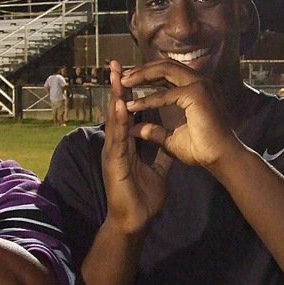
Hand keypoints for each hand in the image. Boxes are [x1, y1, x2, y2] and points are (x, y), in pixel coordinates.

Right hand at [102, 60, 172, 233]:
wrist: (135, 220)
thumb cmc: (142, 198)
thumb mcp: (157, 170)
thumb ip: (161, 152)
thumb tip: (170, 138)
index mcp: (126, 145)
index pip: (127, 113)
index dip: (129, 94)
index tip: (131, 74)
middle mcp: (117, 145)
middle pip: (117, 111)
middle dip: (117, 87)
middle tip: (115, 64)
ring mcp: (113, 153)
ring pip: (114, 120)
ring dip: (115, 97)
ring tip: (116, 76)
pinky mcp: (114, 163)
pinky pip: (117, 138)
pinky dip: (119, 120)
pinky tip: (121, 105)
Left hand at [120, 60, 241, 167]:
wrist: (221, 159)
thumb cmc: (202, 150)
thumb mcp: (172, 138)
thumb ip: (155, 131)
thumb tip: (135, 129)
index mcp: (195, 88)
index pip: (167, 73)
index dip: (146, 75)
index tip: (127, 81)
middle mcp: (199, 81)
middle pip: (164, 66)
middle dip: (140, 70)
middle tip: (120, 77)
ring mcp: (199, 85)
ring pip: (164, 71)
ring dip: (141, 76)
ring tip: (122, 83)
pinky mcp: (197, 94)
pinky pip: (166, 94)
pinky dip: (147, 100)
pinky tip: (131, 105)